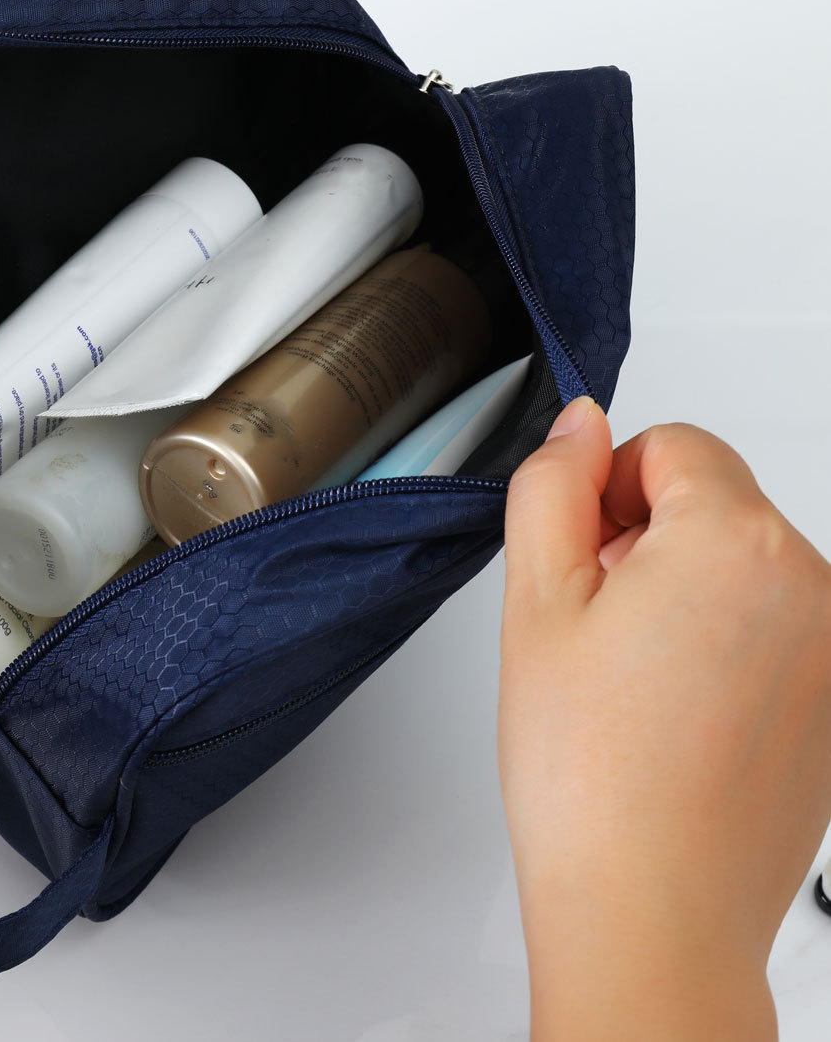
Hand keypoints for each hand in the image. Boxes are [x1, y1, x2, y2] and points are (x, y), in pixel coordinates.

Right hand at [500, 397, 830, 1041]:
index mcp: (737, 542)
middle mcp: (813, 585)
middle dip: (644, 541)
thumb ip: (552, 484)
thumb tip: (580, 424)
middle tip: (593, 630)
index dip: (604, 491)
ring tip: (631, 683)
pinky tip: (674, 716)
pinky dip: (724, 648)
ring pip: (741, 568)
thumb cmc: (593, 776)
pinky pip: (774, 632)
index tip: (580, 559)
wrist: (653, 913)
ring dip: (682, 594)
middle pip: (713, 504)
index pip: (672, 445)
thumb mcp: (535, 601)